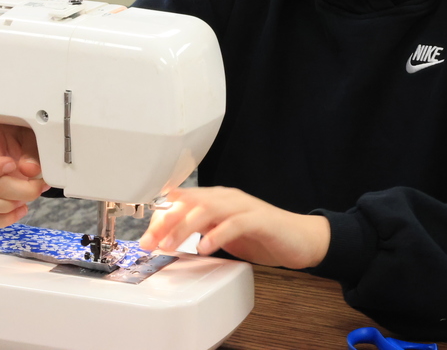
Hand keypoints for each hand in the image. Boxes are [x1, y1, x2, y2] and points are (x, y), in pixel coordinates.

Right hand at [0, 123, 49, 227]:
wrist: (19, 142)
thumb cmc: (19, 135)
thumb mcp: (28, 133)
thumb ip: (31, 149)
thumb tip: (30, 170)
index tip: (11, 164)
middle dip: (15, 191)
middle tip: (38, 185)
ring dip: (8, 206)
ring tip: (28, 197)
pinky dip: (5, 219)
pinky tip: (22, 208)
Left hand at [139, 187, 330, 269]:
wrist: (300, 239)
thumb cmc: (261, 236)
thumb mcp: (222, 232)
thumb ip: (198, 229)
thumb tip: (167, 236)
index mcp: (217, 199)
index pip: (182, 200)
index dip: (161, 217)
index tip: (146, 237)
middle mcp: (228, 198)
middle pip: (190, 202)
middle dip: (166, 221)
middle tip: (151, 242)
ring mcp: (244, 207)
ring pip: (208, 208)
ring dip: (185, 227)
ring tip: (172, 246)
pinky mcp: (260, 220)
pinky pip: (234, 223)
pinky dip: (216, 234)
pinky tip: (205, 248)